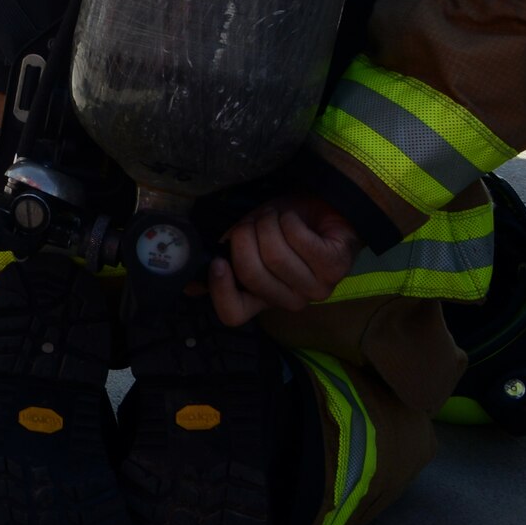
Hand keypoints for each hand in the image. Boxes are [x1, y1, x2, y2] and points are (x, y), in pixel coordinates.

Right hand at [209, 193, 360, 326]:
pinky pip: (300, 241)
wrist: (323, 210)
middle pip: (252, 275)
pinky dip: (289, 220)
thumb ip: (224, 260)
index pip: (234, 314)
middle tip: (254, 222)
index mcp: (263, 299)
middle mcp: (290, 301)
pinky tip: (293, 218)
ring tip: (276, 217)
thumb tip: (189, 284)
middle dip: (246, 235)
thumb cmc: (283, 228)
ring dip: (269, 223)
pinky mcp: (336, 268)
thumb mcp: (247, 242)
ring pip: (276, 255)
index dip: (221, 290)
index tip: (218, 261)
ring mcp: (316, 288)